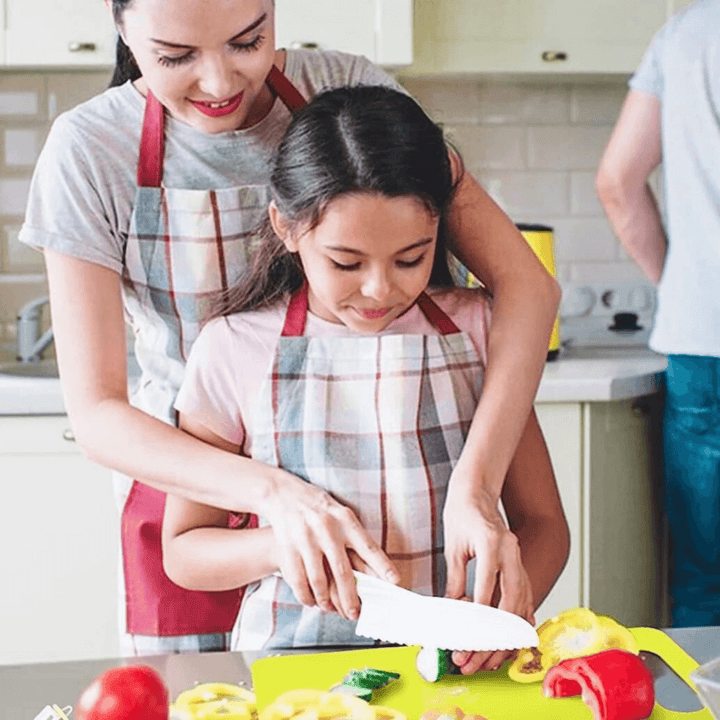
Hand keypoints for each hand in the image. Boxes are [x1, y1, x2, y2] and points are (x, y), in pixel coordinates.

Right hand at [261, 469, 400, 619]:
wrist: (284, 494)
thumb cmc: (319, 507)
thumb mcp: (341, 514)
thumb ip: (354, 537)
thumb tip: (372, 568)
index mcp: (344, 520)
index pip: (367, 546)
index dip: (382, 565)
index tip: (394, 580)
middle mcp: (327, 529)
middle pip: (342, 570)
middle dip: (350, 597)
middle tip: (355, 613)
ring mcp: (306, 539)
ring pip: (319, 580)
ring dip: (325, 600)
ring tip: (330, 608)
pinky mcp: (288, 547)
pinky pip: (298, 579)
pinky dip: (305, 595)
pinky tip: (311, 600)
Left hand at [443, 483, 534, 673]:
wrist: (478, 489)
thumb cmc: (462, 511)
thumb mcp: (453, 546)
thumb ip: (454, 580)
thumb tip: (450, 612)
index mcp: (494, 546)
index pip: (487, 595)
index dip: (476, 623)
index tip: (464, 644)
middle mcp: (513, 554)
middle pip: (510, 607)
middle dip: (493, 638)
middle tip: (474, 659)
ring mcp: (520, 559)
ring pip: (521, 606)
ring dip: (506, 635)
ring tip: (489, 657)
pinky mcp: (520, 564)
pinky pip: (525, 598)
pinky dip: (517, 620)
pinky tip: (509, 639)